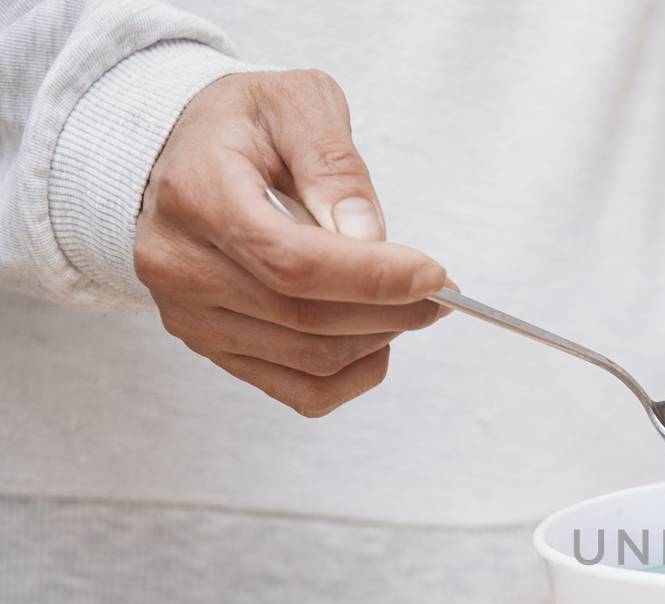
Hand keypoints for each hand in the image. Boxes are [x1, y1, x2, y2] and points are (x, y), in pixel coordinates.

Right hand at [134, 70, 447, 416]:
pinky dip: (355, 373)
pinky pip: (302, 392)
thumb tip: (367, 235)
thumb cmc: (242, 125)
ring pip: (312, 360)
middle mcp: (180, 266)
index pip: (294, 263)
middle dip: (393, 310)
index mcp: (196, 196)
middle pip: (307, 317)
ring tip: (409, 303)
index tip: (435, 275)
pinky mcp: (212, 348)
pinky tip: (376, 336)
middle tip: (440, 291)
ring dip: (380, 338)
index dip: (374, 278)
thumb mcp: (294, 103)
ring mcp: (190, 316)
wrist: (177, 156)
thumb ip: (332, 164)